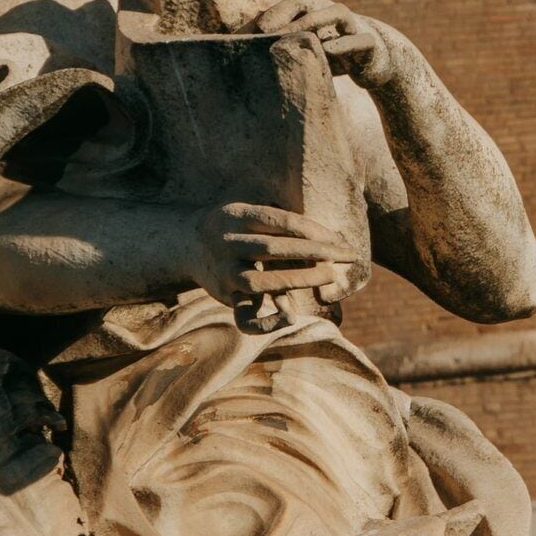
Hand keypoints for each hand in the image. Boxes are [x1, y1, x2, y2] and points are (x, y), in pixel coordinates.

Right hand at [192, 202, 370, 306]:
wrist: (188, 244)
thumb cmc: (237, 227)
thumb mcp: (251, 212)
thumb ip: (280, 222)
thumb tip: (327, 237)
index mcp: (236, 215)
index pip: (280, 221)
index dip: (312, 229)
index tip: (338, 237)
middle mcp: (227, 243)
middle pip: (273, 248)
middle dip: (315, 251)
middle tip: (348, 254)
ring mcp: (225, 272)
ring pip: (262, 281)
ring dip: (299, 280)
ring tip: (330, 276)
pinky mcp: (226, 298)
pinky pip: (245, 317)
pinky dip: (268, 323)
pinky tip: (292, 318)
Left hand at [254, 0, 422, 94]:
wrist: (377, 60)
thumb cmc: (335, 51)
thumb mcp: (308, 44)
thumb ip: (281, 37)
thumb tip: (244, 35)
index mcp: (314, 9)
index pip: (286, 2)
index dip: (268, 13)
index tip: (248, 33)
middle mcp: (331, 11)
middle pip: (306, 0)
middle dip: (283, 13)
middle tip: (262, 31)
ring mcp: (353, 25)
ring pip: (335, 14)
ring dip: (312, 22)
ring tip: (292, 36)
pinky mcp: (370, 45)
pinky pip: (358, 41)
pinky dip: (344, 44)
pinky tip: (328, 51)